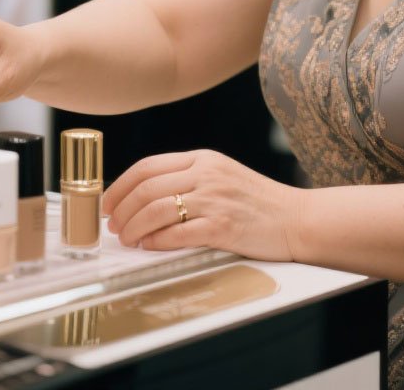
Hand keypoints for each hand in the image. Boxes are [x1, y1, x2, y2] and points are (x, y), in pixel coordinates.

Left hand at [103, 150, 304, 261]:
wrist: (296, 218)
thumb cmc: (257, 202)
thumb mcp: (221, 175)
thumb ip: (188, 178)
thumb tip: (143, 197)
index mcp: (203, 158)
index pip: (148, 166)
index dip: (120, 186)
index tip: (107, 203)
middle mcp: (207, 174)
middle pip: (147, 188)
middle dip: (121, 210)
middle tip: (113, 226)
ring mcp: (215, 200)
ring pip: (156, 210)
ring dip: (133, 227)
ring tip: (127, 239)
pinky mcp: (222, 227)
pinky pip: (177, 234)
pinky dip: (156, 241)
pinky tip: (149, 246)